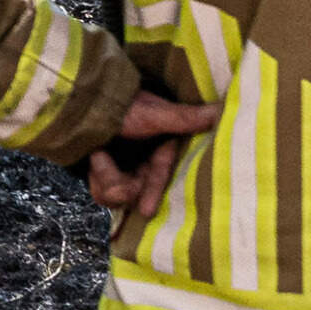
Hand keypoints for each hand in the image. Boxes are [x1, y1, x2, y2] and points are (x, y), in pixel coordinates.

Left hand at [84, 91, 220, 217]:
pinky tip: (92, 154)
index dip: (152, 194)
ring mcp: (125, 176)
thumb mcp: (152, 112)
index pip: (159, 178)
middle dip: (116, 181)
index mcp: (161, 156)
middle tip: (99, 156)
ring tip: (96, 151)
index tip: (146, 210)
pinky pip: (100, 192)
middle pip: (134, 194)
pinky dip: (94, 173)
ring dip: (102, 172)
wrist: (89, 99)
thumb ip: (185, 118)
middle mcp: (145, 169)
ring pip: (115, 196)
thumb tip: (222, 109)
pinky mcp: (105, 180)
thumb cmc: (125, 104)